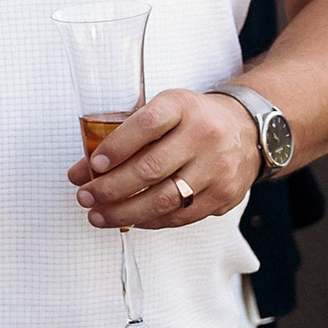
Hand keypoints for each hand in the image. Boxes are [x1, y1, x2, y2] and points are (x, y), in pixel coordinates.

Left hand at [67, 88, 259, 228]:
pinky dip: (150, 220)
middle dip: (111, 187)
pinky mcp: (224, 195)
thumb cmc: (192, 120)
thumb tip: (82, 171)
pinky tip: (128, 219)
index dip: (116, 147)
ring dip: (124, 211)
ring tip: (97, 214)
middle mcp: (204, 135)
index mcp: (182, 107)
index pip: (147, 125)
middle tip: (85, 195)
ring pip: (165, 198)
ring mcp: (217, 167)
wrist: (246, 129)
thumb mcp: (161, 110)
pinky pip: (181, 215)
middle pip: (151, 168)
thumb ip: (122, 136)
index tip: (93, 165)